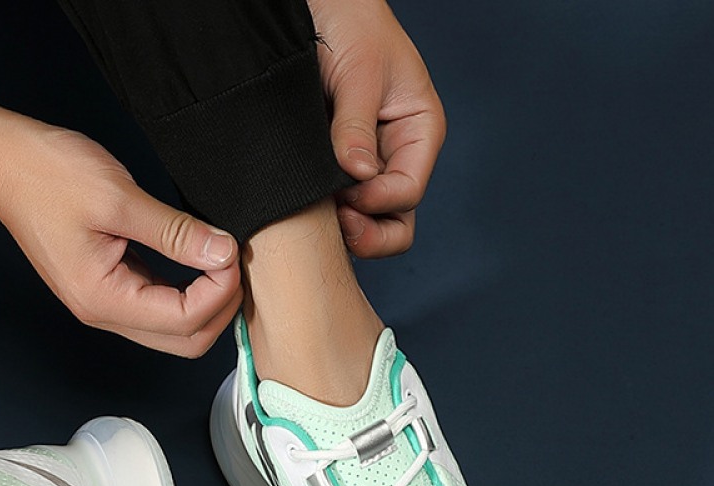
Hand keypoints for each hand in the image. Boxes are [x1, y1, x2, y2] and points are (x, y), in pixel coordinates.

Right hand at [0, 119, 241, 356]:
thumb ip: (175, 232)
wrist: (0, 161)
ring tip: (223, 261)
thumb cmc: (46, 174)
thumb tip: (222, 253)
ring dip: (206, 302)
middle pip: (184, 340)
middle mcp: (104, 312)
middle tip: (235, 264)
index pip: (184, 321)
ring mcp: (105, 302)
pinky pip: (157, 304)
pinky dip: (187, 291)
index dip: (220, 292)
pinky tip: (199, 261)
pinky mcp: (107, 285)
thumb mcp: (119, 198)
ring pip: (173, 328)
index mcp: (104, 299)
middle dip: (220, 308)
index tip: (232, 253)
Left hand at [308, 0, 445, 257]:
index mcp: (417, 133)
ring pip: (362, 223)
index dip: (376, 202)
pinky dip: (317, 214)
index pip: (406, 192)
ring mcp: (363, 167)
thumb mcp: (360, 71)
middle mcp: (394, 157)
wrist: (315, 5)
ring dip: (339, 228)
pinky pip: (330, 206)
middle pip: (394, 223)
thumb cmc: (350, 22)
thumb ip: (356, 125)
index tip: (344, 194)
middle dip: (367, 234)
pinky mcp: (331, 170)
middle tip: (333, 226)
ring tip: (310, 211)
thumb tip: (358, 174)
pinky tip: (296, 203)